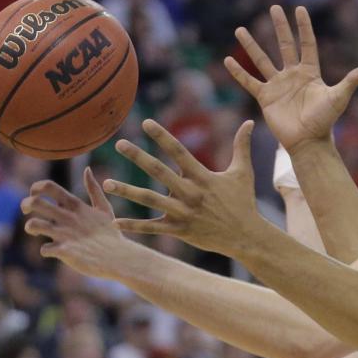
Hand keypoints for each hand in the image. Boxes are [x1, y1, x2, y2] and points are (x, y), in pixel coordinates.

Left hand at [21, 167, 136, 279]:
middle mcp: (68, 218)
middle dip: (25, 205)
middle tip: (26, 211)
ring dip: (30, 227)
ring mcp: (66, 234)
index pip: (49, 187)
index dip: (36, 187)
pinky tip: (52, 251)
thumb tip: (87, 169)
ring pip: (33, 225)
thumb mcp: (105, 208)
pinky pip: (44, 249)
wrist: (119, 258)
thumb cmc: (111, 233)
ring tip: (36, 231)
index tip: (35, 194)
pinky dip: (46, 250)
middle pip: (35, 202)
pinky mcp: (65, 251)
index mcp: (76, 206)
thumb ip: (94, 189)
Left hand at [106, 119, 267, 256]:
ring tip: (106, 184)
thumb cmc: (243, 202)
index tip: (145, 123)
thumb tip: (250, 122)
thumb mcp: (243, 172)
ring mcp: (183, 213)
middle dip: (138, 157)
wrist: (245, 236)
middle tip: (119, 144)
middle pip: (159, 172)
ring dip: (127, 191)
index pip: (179, 152)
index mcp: (202, 177)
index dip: (162, 136)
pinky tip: (115, 222)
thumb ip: (242, 146)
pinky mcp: (179, 230)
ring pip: (150, 200)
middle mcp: (190, 193)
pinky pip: (152, 228)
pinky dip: (134, 226)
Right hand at [225, 5, 357, 151]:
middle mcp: (293, 76)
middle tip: (274, 8)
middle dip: (279, 27)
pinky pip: (249, 82)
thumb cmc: (325, 120)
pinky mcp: (266, 98)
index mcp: (310, 72)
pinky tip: (227, 60)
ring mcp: (278, 86)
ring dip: (251, 45)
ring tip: (239, 29)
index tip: (299, 9)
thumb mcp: (339, 98)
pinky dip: (238, 73)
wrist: (308, 141)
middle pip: (284, 46)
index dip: (303, 27)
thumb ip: (351, 81)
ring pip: (262, 60)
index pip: (306, 44)